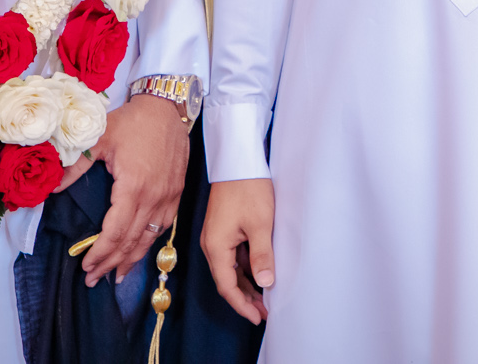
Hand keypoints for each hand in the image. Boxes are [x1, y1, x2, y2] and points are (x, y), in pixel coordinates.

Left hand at [58, 93, 189, 287]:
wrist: (168, 107)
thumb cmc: (134, 121)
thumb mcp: (99, 138)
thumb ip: (75, 166)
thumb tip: (51, 188)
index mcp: (133, 187)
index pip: (115, 232)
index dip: (100, 252)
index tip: (85, 266)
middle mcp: (154, 197)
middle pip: (131, 241)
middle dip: (111, 263)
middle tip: (93, 280)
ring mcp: (168, 196)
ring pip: (149, 238)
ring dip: (132, 259)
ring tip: (116, 276)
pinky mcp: (176, 193)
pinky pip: (163, 226)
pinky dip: (149, 243)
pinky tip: (139, 250)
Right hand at [200, 177, 274, 324]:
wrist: (239, 160)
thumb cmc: (249, 188)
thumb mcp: (260, 224)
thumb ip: (262, 256)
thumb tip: (265, 284)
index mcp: (216, 247)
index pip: (226, 287)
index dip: (242, 305)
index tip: (257, 318)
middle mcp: (211, 244)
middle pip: (227, 280)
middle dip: (245, 298)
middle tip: (265, 312)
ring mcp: (216, 236)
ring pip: (230, 268)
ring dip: (246, 283)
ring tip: (265, 297)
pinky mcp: (223, 228)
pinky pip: (232, 255)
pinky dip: (245, 267)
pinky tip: (260, 272)